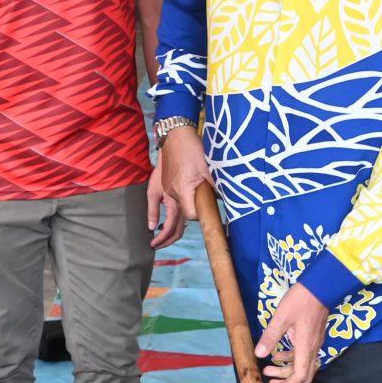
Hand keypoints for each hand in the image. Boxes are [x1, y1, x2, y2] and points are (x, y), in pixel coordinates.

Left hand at [146, 170, 184, 246]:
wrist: (173, 161)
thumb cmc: (161, 175)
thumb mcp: (152, 192)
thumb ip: (152, 210)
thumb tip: (151, 227)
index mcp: (174, 207)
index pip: (169, 229)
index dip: (161, 239)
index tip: (152, 244)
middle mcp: (183, 209)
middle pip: (178, 232)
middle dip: (167, 242)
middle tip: (156, 245)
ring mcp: (186, 206)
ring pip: (182, 227)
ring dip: (172, 236)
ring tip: (161, 239)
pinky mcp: (186, 203)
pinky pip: (183, 220)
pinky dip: (176, 228)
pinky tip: (167, 227)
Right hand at [153, 125, 209, 239]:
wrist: (176, 134)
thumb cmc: (193, 149)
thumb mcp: (210, 168)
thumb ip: (217, 186)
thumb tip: (230, 198)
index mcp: (182, 191)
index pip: (191, 215)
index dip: (199, 217)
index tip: (208, 214)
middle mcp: (171, 193)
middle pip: (173, 221)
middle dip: (169, 236)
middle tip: (163, 247)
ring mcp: (165, 189)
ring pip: (165, 213)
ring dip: (162, 229)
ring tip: (157, 243)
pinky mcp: (161, 183)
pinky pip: (154, 202)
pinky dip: (153, 214)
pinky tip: (151, 224)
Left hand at [255, 284, 331, 382]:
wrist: (320, 287)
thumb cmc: (301, 300)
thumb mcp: (281, 318)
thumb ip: (270, 337)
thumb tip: (259, 354)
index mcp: (305, 347)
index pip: (300, 376)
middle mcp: (313, 348)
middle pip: (303, 374)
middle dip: (286, 382)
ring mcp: (315, 342)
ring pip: (303, 364)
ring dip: (286, 370)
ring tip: (269, 369)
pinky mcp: (313, 336)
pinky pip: (303, 354)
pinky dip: (291, 358)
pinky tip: (279, 354)